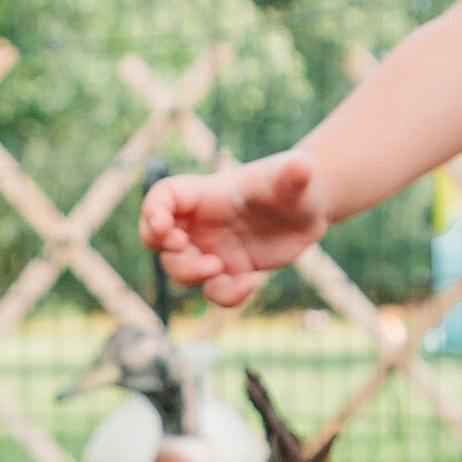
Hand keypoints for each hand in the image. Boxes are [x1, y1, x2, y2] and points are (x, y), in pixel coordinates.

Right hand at [138, 153, 331, 307]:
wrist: (308, 208)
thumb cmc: (294, 181)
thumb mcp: (295, 177)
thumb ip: (293, 173)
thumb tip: (302, 166)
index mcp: (205, 195)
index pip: (163, 197)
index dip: (153, 211)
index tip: (163, 227)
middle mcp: (201, 223)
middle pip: (158, 241)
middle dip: (169, 253)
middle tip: (196, 254)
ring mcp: (212, 249)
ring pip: (180, 271)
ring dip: (192, 276)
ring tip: (221, 269)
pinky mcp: (230, 272)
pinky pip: (214, 292)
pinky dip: (225, 295)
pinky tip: (249, 283)